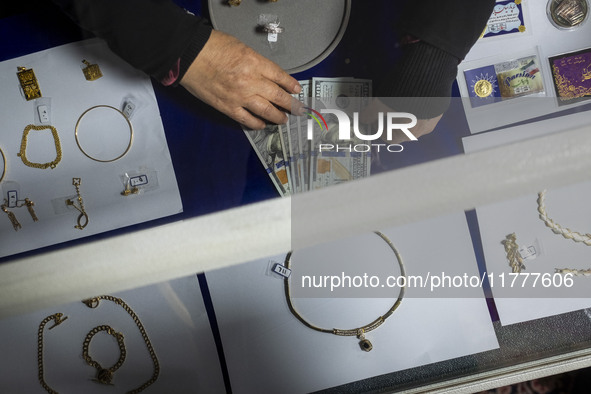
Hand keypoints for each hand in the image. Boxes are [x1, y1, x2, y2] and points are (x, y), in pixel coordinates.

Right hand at [180, 30, 301, 128]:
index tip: (296, 90)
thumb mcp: (241, 47)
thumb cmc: (211, 47)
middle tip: (298, 109)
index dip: (290, 85)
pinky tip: (262, 124)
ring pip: (266, 111)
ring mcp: (240, 97)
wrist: (188, 56)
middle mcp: (251, 81)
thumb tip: (266, 74)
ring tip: (284, 119)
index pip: (280, 77)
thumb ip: (255, 62)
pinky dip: (257, 124)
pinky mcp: (227, 107)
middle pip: (277, 96)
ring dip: (278, 116)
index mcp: (255, 63)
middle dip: (291, 104)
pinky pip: (247, 119)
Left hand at [359, 98, 442, 143]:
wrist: (427, 77)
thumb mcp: (378, 105)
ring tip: (400, 100)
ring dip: (407, 114)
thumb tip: (363, 120)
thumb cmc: (399, 96)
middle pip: (403, 130)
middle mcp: (421, 132)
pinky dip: (418, 107)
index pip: (388, 138)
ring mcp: (433, 120)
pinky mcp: (440, 108)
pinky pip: (426, 111)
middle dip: (393, 121)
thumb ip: (369, 114)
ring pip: (416, 121)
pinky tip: (413, 96)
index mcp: (405, 135)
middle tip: (387, 108)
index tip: (376, 119)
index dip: (380, 129)